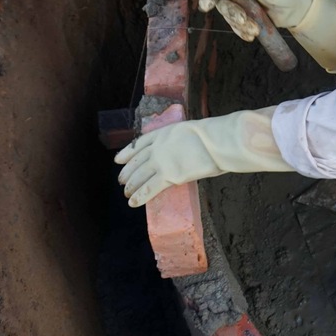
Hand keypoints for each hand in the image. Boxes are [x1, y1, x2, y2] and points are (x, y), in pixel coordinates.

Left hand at [115, 106, 292, 206]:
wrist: (216, 141)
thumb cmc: (213, 136)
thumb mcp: (192, 132)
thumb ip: (184, 143)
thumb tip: (189, 152)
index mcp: (163, 133)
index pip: (139, 144)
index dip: (127, 153)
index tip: (118, 160)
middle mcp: (157, 147)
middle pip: (136, 162)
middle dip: (127, 173)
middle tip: (122, 181)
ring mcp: (160, 162)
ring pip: (139, 176)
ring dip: (131, 186)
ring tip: (126, 193)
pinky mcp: (168, 176)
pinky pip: (148, 189)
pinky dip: (139, 197)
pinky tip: (132, 203)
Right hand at [212, 0, 314, 28]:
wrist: (296, 8)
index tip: (207, 6)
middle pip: (220, 1)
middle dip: (231, 13)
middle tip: (242, 20)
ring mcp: (238, 4)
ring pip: (228, 16)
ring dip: (240, 25)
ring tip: (256, 30)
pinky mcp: (243, 17)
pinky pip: (236, 26)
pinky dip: (242, 32)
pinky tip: (252, 36)